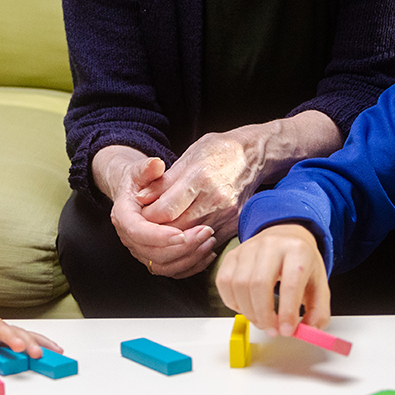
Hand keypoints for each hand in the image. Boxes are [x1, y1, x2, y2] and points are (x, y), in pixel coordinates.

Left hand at [0, 310, 61, 366]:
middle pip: (1, 329)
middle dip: (12, 339)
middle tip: (21, 348)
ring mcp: (2, 327)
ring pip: (18, 332)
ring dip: (30, 342)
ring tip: (40, 354)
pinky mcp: (13, 332)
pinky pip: (30, 336)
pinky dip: (44, 342)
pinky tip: (56, 350)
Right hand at [96, 147, 214, 277]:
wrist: (135, 193)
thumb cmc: (140, 180)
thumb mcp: (141, 170)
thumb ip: (147, 168)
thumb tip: (156, 165)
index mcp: (123, 216)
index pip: (138, 231)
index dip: (159, 235)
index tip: (181, 233)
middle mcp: (129, 238)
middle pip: (152, 253)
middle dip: (180, 247)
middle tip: (205, 232)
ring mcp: (141, 251)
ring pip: (163, 266)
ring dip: (188, 258)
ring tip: (209, 241)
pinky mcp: (154, 258)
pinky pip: (172, 270)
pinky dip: (190, 266)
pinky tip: (207, 252)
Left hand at [140, 128, 265, 238]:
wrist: (254, 154)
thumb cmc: (218, 151)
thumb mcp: (189, 155)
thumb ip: (164, 180)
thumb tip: (140, 198)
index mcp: (200, 176)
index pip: (166, 209)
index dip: (148, 216)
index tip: (141, 215)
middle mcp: (216, 197)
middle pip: (177, 228)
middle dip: (158, 230)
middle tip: (147, 227)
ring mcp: (228, 213)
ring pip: (191, 239)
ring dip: (174, 238)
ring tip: (163, 232)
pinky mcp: (235, 223)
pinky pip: (208, 242)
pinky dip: (193, 242)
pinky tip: (184, 235)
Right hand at [216, 223, 330, 334]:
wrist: (285, 237)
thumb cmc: (301, 263)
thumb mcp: (319, 285)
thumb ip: (319, 312)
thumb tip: (308, 332)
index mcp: (298, 250)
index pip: (290, 283)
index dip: (287, 311)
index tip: (287, 330)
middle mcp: (271, 244)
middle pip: (259, 284)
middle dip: (264, 315)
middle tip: (272, 331)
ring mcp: (248, 248)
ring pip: (239, 285)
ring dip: (249, 312)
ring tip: (262, 321)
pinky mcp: (232, 255)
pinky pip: (224, 283)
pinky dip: (233, 302)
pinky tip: (247, 307)